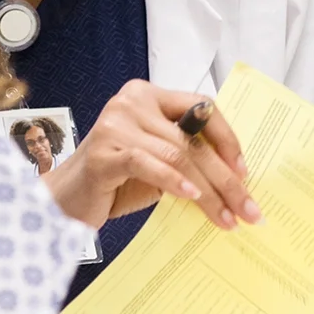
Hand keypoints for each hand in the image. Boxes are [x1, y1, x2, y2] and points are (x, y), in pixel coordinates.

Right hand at [39, 81, 260, 232]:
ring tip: (228, 217)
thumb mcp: (158, 163)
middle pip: (193, 139)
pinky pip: (149, 165)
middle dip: (226, 178)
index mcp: (148, 96)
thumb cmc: (114, 182)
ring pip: (177, 155)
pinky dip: (175, 182)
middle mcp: (132, 102)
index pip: (201, 107)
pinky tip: (194, 199)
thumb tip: (236, 178)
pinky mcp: (103, 153)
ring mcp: (115, 125)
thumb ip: (187, 157)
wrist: (64, 201)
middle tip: (249, 208)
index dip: (227, 139)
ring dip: (209, 191)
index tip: (245, 172)